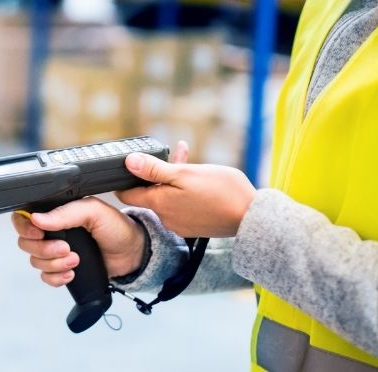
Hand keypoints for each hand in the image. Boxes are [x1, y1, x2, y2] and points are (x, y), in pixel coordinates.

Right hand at [10, 140, 191, 287]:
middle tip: (66, 249)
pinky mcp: (62, 269)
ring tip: (75, 261)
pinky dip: (55, 278)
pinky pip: (46, 277)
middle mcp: (53, 231)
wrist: (133, 254)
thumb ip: (66, 213)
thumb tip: (37, 219)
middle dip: (44, 249)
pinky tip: (71, 274)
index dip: (25, 227)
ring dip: (54, 264)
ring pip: (36, 261)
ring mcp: (56, 251)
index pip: (25, 217)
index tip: (38, 234)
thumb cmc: (116, 227)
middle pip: (27, 242)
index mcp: (57, 212)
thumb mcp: (93, 212)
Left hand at [115, 151, 255, 237]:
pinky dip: (184, 189)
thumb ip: (154, 169)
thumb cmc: (221, 192)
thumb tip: (128, 162)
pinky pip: (181, 204)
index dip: (125, 178)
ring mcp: (180, 223)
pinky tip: (199, 177)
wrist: (251, 217)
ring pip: (168, 196)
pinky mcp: (194, 225)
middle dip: (156, 171)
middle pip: (150, 192)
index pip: (127, 194)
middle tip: (169, 153)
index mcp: (159, 204)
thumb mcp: (185, 173)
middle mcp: (166, 218)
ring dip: (173, 177)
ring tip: (187, 156)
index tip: (129, 164)